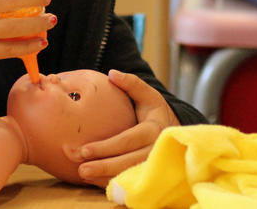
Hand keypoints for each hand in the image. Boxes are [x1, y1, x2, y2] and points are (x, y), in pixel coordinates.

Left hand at [76, 69, 178, 186]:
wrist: (176, 136)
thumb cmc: (156, 113)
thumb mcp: (149, 96)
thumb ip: (132, 84)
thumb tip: (112, 73)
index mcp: (154, 130)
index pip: (127, 140)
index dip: (106, 147)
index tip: (84, 150)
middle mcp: (155, 151)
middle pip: (127, 162)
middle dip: (103, 166)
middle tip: (80, 168)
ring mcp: (154, 166)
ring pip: (129, 175)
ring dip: (105, 177)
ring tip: (83, 175)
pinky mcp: (150, 176)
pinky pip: (131, 182)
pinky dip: (112, 183)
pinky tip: (93, 181)